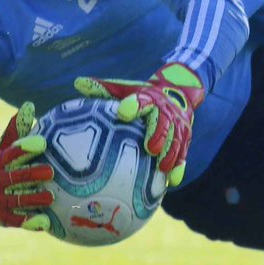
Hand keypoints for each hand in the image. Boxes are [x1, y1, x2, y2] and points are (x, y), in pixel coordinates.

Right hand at [0, 102, 54, 230]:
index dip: (25, 149)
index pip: (10, 155)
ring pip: (16, 201)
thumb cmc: (0, 169)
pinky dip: (30, 222)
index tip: (42, 143)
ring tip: (50, 197)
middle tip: (50, 171)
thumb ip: (16, 131)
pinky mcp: (4, 219)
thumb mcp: (3, 149)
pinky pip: (17, 221)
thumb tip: (29, 106)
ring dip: (33, 200)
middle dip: (31, 174)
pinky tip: (45, 223)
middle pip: (14, 178)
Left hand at [74, 63, 204, 186]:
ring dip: (171, 154)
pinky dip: (179, 167)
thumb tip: (78, 83)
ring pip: (176, 140)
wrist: (177, 92)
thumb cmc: (143, 95)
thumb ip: (104, 89)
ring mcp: (178, 126)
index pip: (142, 100)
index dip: (134, 105)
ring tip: (162, 168)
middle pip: (164, 123)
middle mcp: (166, 111)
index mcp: (149, 98)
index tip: (124, 111)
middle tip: (150, 148)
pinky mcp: (185, 138)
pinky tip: (173, 181)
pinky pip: (183, 153)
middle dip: (158, 135)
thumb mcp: (126, 88)